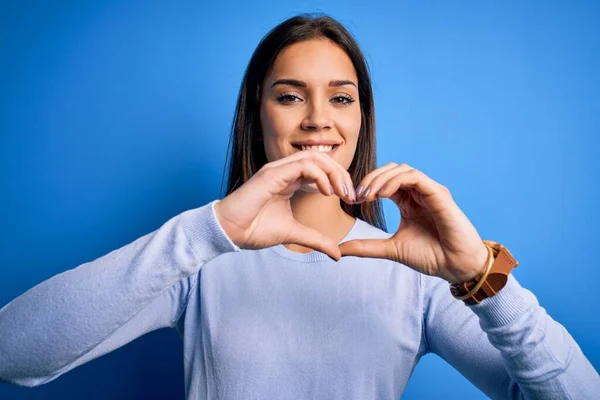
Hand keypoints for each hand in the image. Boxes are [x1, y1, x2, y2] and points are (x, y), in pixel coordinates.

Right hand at [214, 151, 355, 260]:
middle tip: (350, 196)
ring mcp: (278, 170)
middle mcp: (284, 171)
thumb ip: (316, 239)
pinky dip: (319, 175)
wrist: (230, 232)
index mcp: (289, 180)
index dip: (339, 181)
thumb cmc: (254, 229)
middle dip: (341, 175)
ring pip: (315, 157)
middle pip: (322, 158)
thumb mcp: (294, 234)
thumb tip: (337, 254)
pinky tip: (326, 192)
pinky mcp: (272, 173)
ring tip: (341, 193)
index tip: (349, 200)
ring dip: (334, 173)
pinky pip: (303, 164)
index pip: (321, 169)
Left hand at [338, 163, 488, 283]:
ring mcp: (430, 191)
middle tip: (357, 195)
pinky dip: (396, 181)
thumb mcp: (391, 249)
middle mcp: (419, 193)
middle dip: (371, 179)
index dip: (367, 186)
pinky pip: (415, 177)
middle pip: (391, 170)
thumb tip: (340, 250)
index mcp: (408, 202)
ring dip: (381, 179)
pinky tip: (383, 194)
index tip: (353, 200)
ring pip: (402, 169)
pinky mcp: (439, 194)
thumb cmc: (431, 257)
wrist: (455, 267)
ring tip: (368, 195)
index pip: (384, 181)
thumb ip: (366, 247)